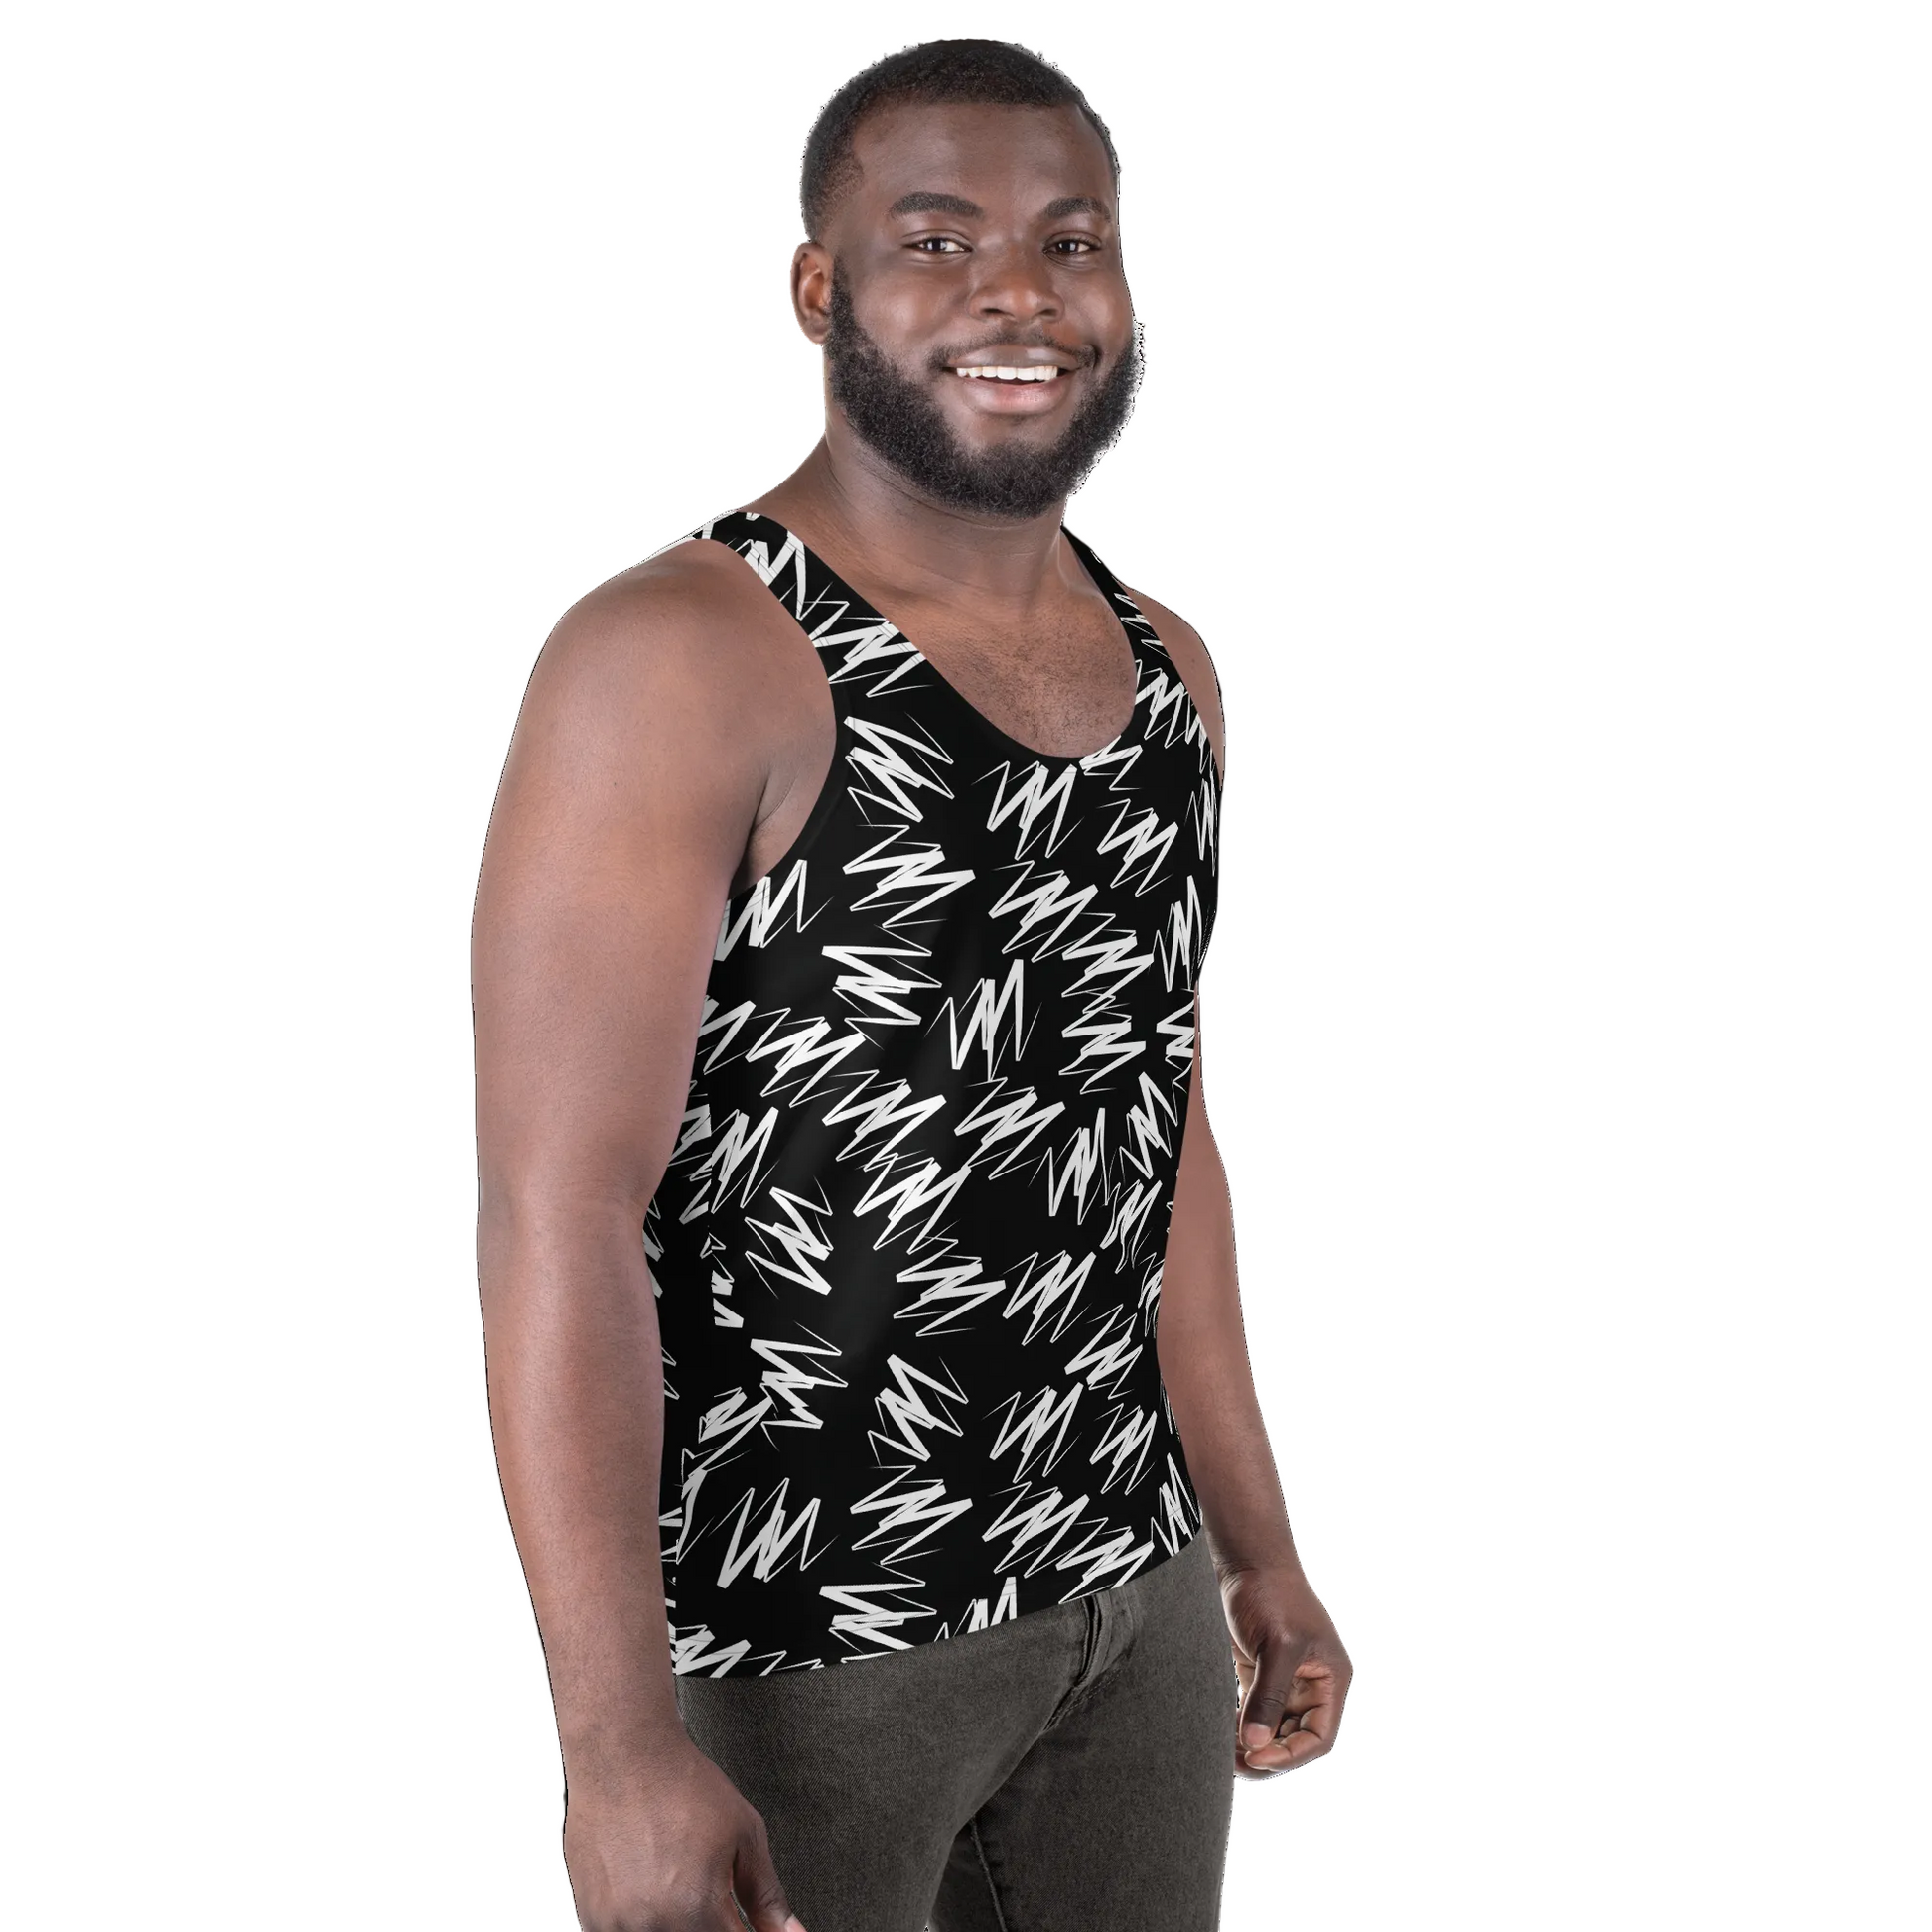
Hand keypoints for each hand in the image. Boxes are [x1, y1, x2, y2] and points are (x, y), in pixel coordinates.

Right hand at [562, 1737, 809, 1930]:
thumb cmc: (682, 1787)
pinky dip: (646, 1923)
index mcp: (698, 1910)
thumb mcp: (744, 1835)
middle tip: (714, 1892)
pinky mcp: (591, 1918)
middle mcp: (654, 1926)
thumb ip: (768, 1897)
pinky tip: (651, 1890)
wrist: (624, 1757)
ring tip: (679, 1879)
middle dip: (714, 1926)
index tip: (743, 1917)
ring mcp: (617, 1926)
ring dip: (680, 1925)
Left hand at [1218, 1562, 1351, 1779]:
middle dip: (1266, 1755)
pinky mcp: (1258, 1673)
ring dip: (1249, 1745)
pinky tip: (1217, 1733)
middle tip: (1233, 1763)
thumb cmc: (1271, 1593)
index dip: (1291, 1755)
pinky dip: (1237, 1727)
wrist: (1244, 1558)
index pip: (1319, 1737)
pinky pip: (1252, 1713)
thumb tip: (1255, 1745)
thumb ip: (1268, 1696)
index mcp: (1330, 1680)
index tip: (1257, 1757)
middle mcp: (1311, 1686)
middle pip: (1294, 1739)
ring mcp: (1284, 1680)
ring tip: (1221, 1754)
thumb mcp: (1277, 1645)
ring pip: (1271, 1730)